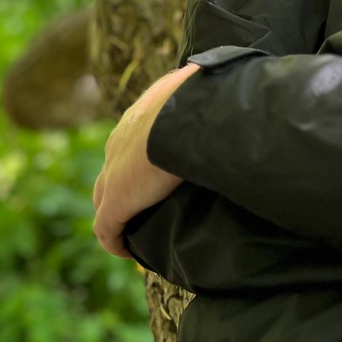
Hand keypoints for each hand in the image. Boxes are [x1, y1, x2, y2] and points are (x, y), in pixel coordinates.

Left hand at [92, 63, 199, 257]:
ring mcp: (113, 171)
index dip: (143, 158)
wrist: (189, 116)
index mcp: (142, 114)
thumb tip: (238, 93)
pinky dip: (114, 240)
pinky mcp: (116, 201)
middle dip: (124, 185)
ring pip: (103, 198)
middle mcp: (120, 140)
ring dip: (116, 213)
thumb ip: (213, 96)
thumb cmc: (206, 100)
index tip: (160, 172)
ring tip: (136, 230)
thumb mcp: (208, 91)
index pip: (134, 139)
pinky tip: (126, 250)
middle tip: (148, 204)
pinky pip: (106, 229)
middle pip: (112, 169)